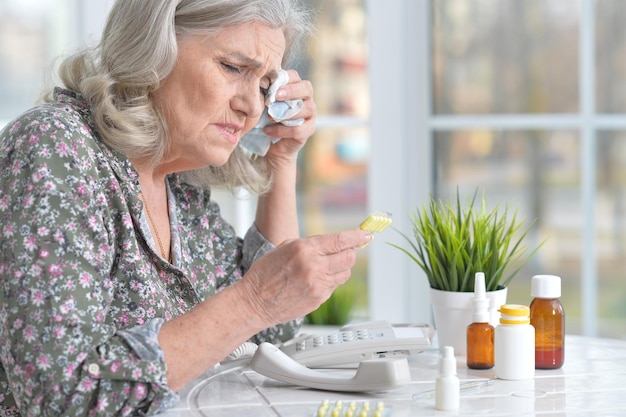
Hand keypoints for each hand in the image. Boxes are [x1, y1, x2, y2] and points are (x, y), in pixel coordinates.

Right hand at [236, 229, 371, 326]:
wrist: (254, 302)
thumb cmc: (266, 273)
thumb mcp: (286, 247)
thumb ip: (311, 244)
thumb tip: (334, 243)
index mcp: (305, 249)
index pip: (340, 240)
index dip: (357, 236)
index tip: (366, 234)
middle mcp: (314, 267)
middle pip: (349, 258)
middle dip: (350, 252)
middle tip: (345, 251)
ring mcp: (318, 285)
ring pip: (345, 273)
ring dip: (340, 267)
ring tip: (325, 267)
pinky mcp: (318, 299)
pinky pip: (334, 286)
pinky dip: (330, 280)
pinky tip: (314, 280)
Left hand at [263, 69, 315, 160]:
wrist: (271, 142)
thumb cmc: (267, 118)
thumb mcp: (265, 105)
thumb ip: (266, 95)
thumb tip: (258, 85)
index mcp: (295, 88)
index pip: (295, 76)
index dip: (285, 79)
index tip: (271, 85)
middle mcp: (306, 99)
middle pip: (307, 88)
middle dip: (291, 91)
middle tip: (276, 96)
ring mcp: (310, 114)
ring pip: (307, 108)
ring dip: (287, 112)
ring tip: (270, 117)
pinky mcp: (309, 129)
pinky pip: (299, 129)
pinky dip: (282, 130)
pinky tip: (268, 131)